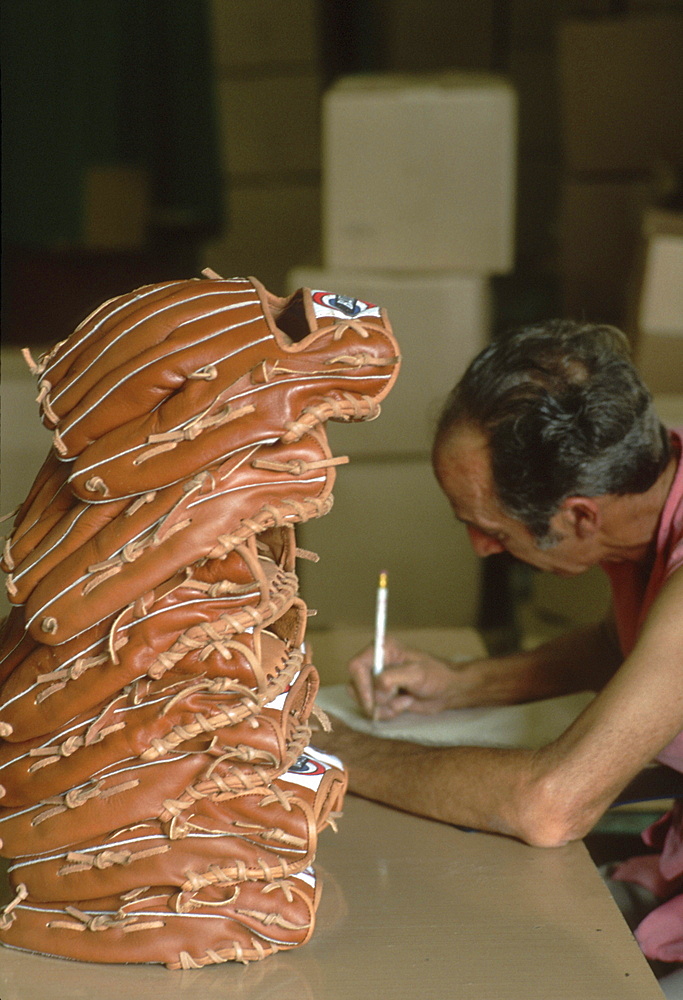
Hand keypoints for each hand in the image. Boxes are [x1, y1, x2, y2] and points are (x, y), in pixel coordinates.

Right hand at [348, 636, 473, 719]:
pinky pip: (373, 709)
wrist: (447, 690)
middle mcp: (375, 663)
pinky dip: (388, 712)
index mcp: (382, 649)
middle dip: (375, 699)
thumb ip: (391, 678)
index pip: (356, 666)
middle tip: (396, 698)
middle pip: (355, 685)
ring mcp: (377, 680)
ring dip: (383, 707)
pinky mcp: (382, 695)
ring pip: (363, 700)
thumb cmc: (436, 675)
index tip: (372, 701)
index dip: (361, 685)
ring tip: (403, 701)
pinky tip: (404, 704)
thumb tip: (376, 686)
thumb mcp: (415, 673)